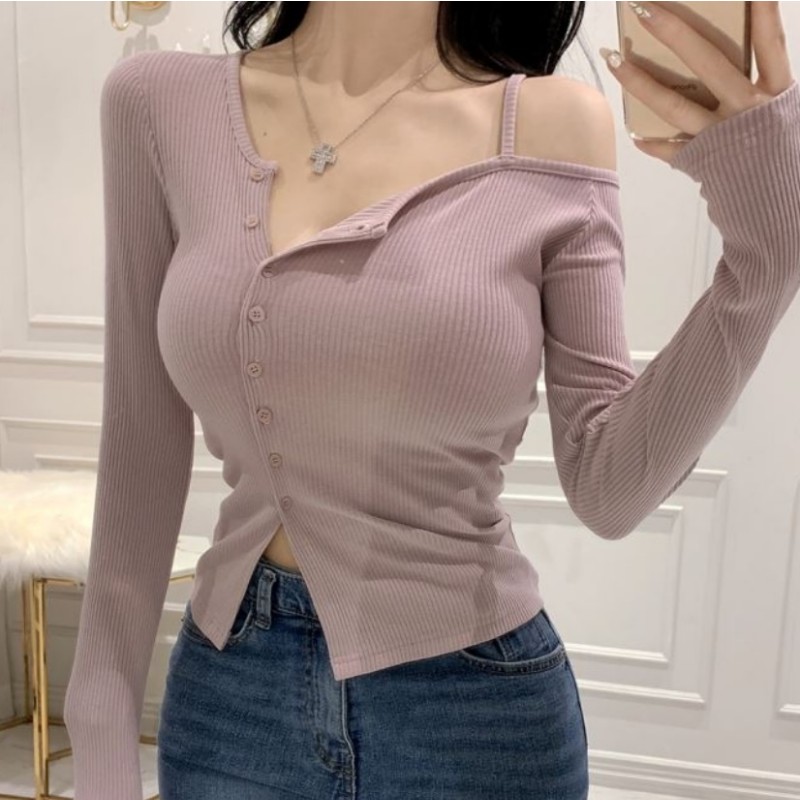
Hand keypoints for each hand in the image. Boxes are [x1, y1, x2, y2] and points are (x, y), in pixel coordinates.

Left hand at [600, 1, 794, 164]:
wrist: (782, 210)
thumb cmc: (784, 157)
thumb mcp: (783, 115)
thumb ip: (759, 88)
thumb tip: (722, 64)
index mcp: (777, 92)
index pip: (770, 43)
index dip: (762, 12)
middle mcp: (749, 109)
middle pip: (708, 62)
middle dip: (674, 31)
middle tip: (644, 7)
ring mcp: (723, 135)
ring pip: (676, 103)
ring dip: (640, 81)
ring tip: (614, 59)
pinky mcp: (704, 161)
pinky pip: (671, 149)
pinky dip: (652, 143)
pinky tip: (635, 135)